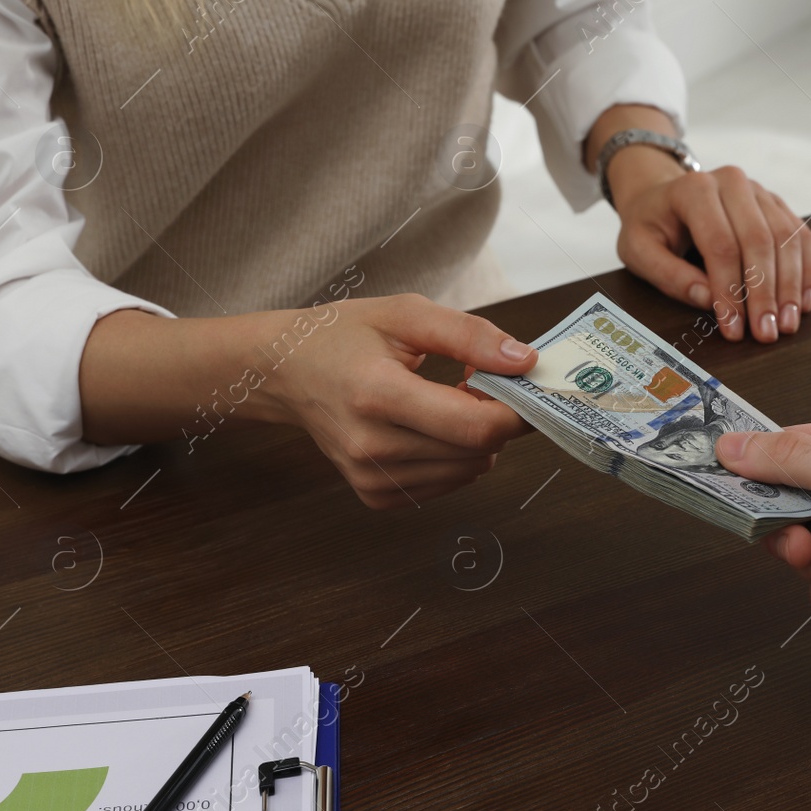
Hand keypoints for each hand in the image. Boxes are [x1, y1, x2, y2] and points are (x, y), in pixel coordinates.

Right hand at [256, 294, 537, 507]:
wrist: (286, 371)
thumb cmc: (344, 336)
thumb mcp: (406, 315)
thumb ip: (470, 335)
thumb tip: (524, 361)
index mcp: (377, 394)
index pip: (474, 426)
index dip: (514, 410)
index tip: (522, 383)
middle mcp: (371, 446)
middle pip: (477, 451)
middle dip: (496, 417)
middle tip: (479, 381)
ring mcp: (371, 477)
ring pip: (468, 471)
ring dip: (475, 437)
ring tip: (447, 399)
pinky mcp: (375, 495)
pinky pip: (446, 483)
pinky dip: (454, 456)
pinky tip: (431, 425)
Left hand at [610, 156, 810, 344]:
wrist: (662, 194)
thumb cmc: (650, 225)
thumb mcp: (638, 251)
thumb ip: (668, 275)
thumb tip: (708, 300)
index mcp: (695, 189)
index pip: (720, 244)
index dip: (730, 290)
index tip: (733, 329)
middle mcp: (732, 183)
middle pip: (760, 239)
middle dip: (765, 293)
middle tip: (766, 333)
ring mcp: (759, 191)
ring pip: (787, 238)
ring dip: (791, 286)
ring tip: (787, 325)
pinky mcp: (776, 205)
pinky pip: (801, 236)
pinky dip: (807, 271)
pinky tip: (803, 302)